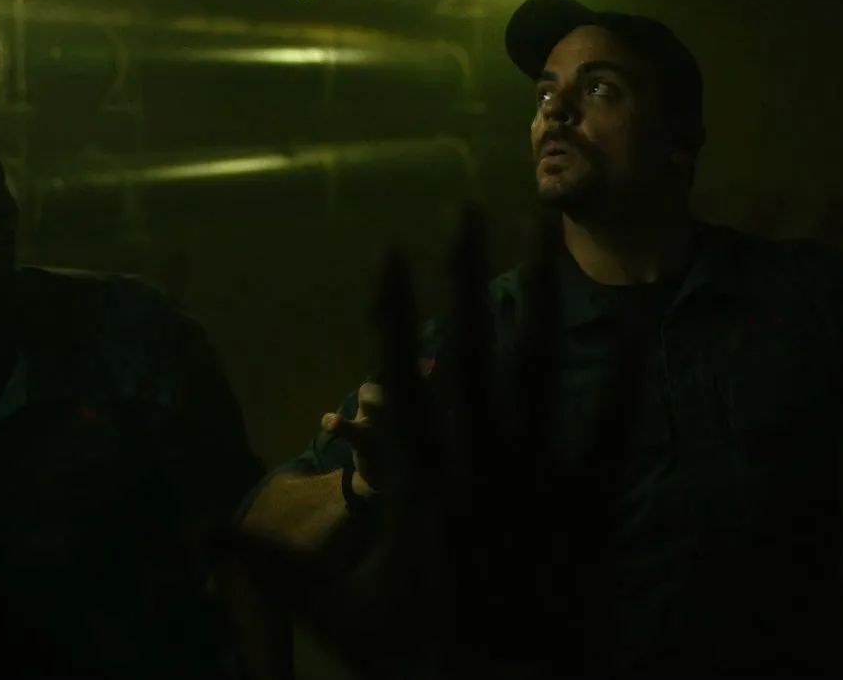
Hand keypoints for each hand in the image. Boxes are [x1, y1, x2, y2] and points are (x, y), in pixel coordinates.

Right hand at [219, 205, 577, 678]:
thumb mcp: (339, 612)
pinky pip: (612, 434)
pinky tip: (638, 333)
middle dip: (469, 274)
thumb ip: (278, 567)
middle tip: (471, 207)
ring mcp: (541, 478)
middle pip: (475, 350)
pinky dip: (623, 385)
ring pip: (543, 372)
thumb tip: (204, 535)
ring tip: (551, 236)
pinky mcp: (590, 505)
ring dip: (545, 300)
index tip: (389, 251)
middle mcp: (482, 462)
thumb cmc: (419, 658)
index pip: (400, 377)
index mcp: (422, 482)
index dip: (394, 312)